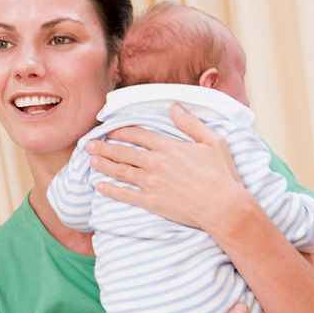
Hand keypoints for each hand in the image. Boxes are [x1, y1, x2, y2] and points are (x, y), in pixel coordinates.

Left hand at [87, 103, 249, 230]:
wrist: (223, 206)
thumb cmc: (222, 174)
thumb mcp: (213, 141)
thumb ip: (190, 123)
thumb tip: (174, 106)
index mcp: (169, 146)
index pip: (138, 134)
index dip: (121, 131)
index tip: (110, 130)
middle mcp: (156, 162)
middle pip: (124, 151)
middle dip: (105, 147)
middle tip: (89, 144)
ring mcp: (151, 182)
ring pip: (121, 170)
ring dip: (104, 165)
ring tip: (91, 160)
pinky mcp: (151, 201)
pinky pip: (125, 194)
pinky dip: (110, 190)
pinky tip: (99, 186)